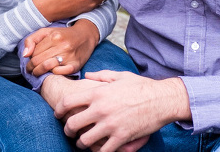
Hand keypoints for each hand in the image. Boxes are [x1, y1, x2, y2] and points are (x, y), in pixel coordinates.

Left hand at [23, 20, 99, 75]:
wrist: (86, 36)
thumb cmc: (64, 35)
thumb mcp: (47, 31)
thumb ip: (32, 40)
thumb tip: (25, 55)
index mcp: (54, 36)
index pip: (34, 52)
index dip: (29, 59)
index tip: (30, 62)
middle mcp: (62, 45)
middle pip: (38, 61)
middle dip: (31, 68)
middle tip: (31, 70)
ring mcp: (69, 56)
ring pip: (46, 67)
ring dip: (39, 72)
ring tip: (37, 72)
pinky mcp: (75, 65)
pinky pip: (59, 73)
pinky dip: (53, 74)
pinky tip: (51, 72)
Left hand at [55, 71, 190, 151]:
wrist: (162, 99)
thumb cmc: (142, 86)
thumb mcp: (120, 76)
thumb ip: (101, 75)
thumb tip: (87, 75)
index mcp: (98, 93)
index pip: (68, 102)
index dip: (59, 109)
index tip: (58, 114)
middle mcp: (101, 109)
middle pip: (72, 124)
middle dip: (68, 129)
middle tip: (69, 131)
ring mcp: (110, 125)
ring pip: (84, 140)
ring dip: (81, 143)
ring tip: (83, 142)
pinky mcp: (121, 137)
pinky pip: (103, 151)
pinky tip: (98, 149)